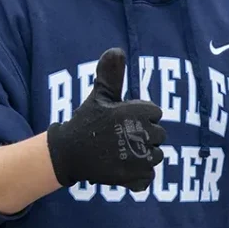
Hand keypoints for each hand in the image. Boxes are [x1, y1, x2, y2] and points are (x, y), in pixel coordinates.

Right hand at [46, 48, 165, 190]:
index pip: (156, 113)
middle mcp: (142, 133)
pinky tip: (122, 167)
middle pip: (159, 135)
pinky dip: (138, 175)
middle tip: (121, 138)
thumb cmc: (87, 121)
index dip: (141, 117)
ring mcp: (139, 157)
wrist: (68, 153)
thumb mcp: (99, 96)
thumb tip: (116, 50)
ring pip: (156, 156)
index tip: (124, 121)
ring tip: (120, 152)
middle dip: (143, 136)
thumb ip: (112, 75)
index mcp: (137, 112)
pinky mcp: (134, 177)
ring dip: (142, 156)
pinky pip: (149, 176)